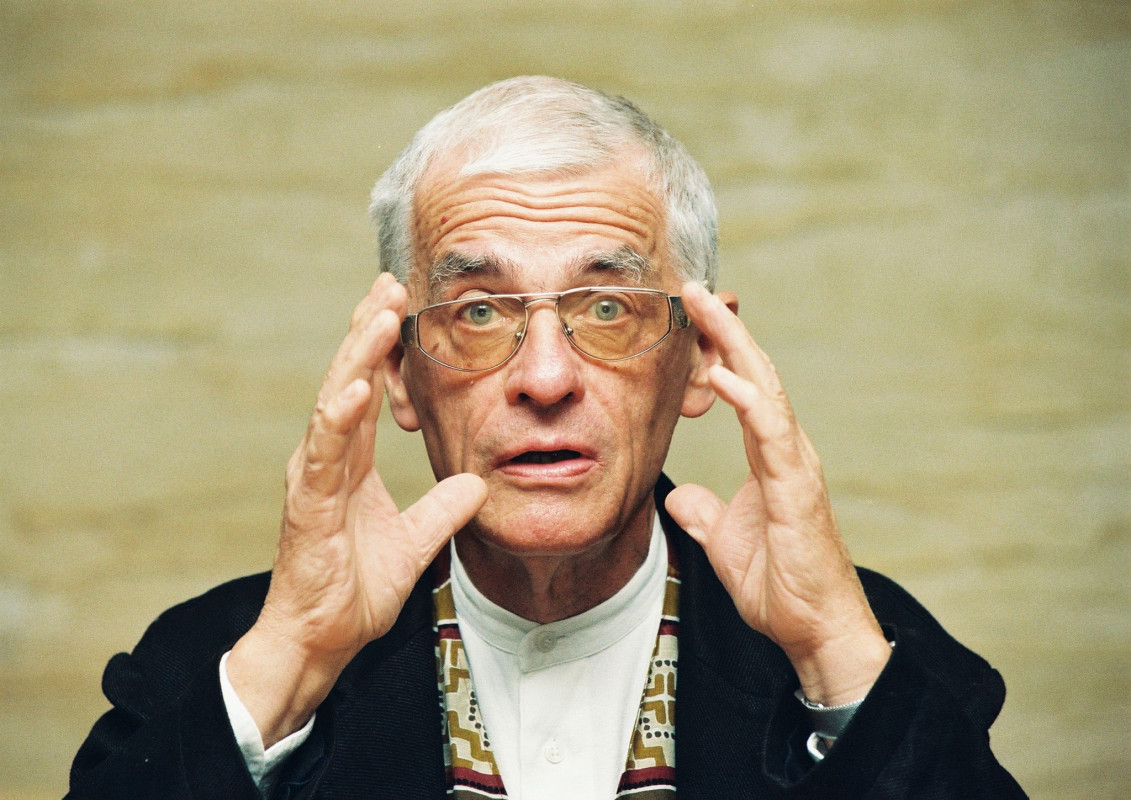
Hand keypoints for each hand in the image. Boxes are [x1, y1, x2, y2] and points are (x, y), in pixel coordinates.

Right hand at [228, 272, 486, 744]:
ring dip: (357, 357)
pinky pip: (322, 455)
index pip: (367, 389)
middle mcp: (327, 459)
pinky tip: (355, 390)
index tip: (401, 303)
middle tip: (389, 283)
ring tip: (378, 314)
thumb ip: (443, 510)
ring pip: (334, 402)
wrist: (322, 639)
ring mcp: (314, 477)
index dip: (382, 348)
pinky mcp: (307, 505)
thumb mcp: (415, 543)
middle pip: (349, 379)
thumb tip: (477, 484)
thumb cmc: (353, 588)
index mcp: (349, 461)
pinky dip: (338, 420)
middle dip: (368, 330)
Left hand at [667, 282, 889, 705]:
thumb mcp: (724, 540)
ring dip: (734, 345)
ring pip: (766, 389)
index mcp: (771, 456)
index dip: (719, 350)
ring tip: (703, 308)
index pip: (744, 388)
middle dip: (723, 329)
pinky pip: (772, 433)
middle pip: (756, 373)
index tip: (686, 317)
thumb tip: (679, 496)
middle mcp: (787, 450)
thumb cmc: (779, 584)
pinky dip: (749, 399)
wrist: (813, 628)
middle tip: (691, 289)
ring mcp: (796, 465)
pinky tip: (724, 373)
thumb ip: (705, 513)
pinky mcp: (797, 488)